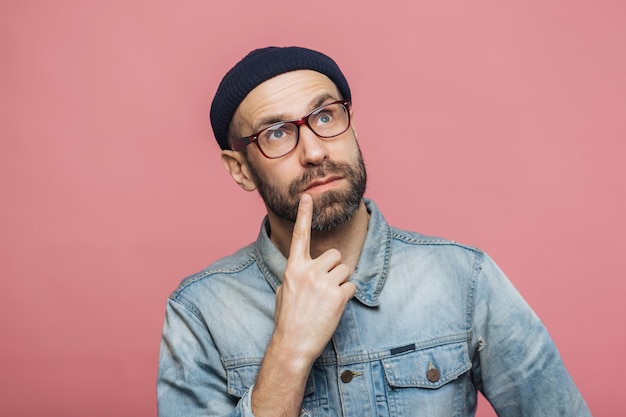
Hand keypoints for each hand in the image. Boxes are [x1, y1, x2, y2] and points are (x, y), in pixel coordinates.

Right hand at [273, 194, 356, 362]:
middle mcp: (308, 271)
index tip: (307, 197)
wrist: (293, 344)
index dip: (303, 215)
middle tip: (325, 286)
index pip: (300, 236)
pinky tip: (334, 308)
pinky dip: (346, 296)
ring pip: (345, 270)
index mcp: (293, 268)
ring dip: (341, 282)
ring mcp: (323, 283)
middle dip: (334, 268)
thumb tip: (304, 269)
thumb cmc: (287, 319)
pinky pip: (351, 287)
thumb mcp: (284, 291)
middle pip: (334, 255)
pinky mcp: (338, 296)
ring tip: (328, 299)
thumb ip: (296, 274)